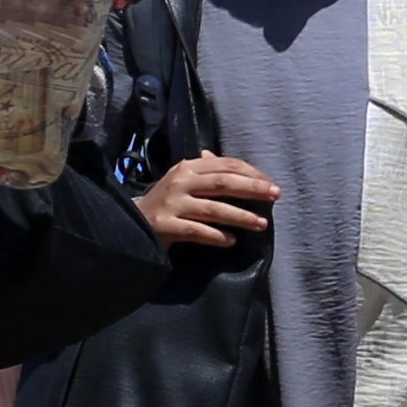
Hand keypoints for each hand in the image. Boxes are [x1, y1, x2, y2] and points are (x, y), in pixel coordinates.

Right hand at [134, 149, 274, 255]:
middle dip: (252, 188)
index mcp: (188, 168)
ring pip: (213, 209)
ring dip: (241, 216)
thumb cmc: (167, 201)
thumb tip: (244, 171)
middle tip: (275, 196)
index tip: (271, 184)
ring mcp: (172, 204)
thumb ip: (210, 173)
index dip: (251, 173)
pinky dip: (217, 236)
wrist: (131, 221)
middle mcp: (180, 182)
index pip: (225, 165)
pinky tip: (232, 241)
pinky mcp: (165, 226)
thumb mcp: (185, 181)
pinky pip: (196, 231)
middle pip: (223, 183)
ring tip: (261, 224)